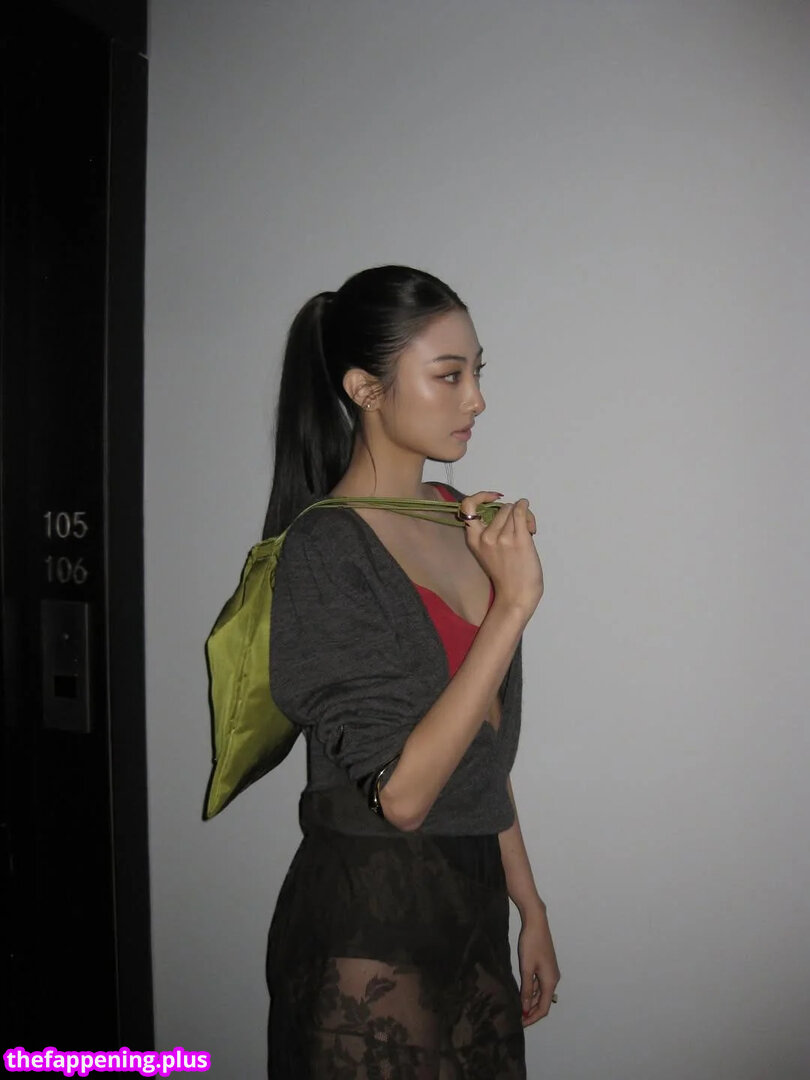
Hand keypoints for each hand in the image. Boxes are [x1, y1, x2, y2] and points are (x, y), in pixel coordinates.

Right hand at [460, 492, 543, 615]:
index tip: (493, 497)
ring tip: (527, 530)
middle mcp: (486, 536)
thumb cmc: (505, 575)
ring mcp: (503, 537)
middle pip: (501, 508)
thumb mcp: (487, 552)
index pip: (467, 507)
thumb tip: (506, 508)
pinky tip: (528, 515)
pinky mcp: (519, 539)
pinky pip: (521, 512)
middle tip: (519, 526)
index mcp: (474, 540)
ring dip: (523, 515)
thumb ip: (490, 531)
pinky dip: (526, 509)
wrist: (516, 595)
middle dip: (511, 512)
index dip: (480, 496)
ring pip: (513, 510)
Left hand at [518, 907, 559, 1026]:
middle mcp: (553, 979)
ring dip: (530, 1001)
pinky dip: (531, 990)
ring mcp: (550, 972)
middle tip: (516, 1017)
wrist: (536, 922)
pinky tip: (521, 991)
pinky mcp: (546, 966)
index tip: (520, 1023)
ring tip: (516, 1006)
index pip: (543, 1008)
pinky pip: (539, 984)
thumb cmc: (531, 944)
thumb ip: (526, 989)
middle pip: (543, 1002)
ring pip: (540, 993)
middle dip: (531, 1011)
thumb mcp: (526, 968)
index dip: (532, 1018)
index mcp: (550, 982)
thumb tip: (525, 1009)